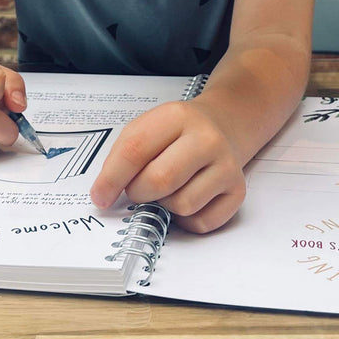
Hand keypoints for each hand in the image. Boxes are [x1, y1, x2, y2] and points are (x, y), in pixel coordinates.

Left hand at [90, 100, 246, 233]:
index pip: (135, 150)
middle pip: (160, 181)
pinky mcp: (238, 190)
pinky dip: (187, 219)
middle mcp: (206, 139)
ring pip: (182, 205)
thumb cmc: (177, 132)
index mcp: (177, 116)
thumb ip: (123, 156)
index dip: (111, 178)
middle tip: (137, 189)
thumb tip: (104, 195)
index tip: (99, 196)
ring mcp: (226, 165)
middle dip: (139, 193)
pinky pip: (202, 222)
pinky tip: (188, 196)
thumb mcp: (147, 127)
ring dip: (165, 205)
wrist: (223, 124)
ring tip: (169, 188)